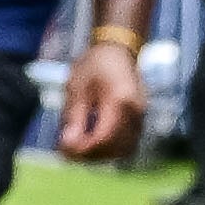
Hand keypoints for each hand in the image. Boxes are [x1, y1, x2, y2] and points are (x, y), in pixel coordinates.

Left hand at [55, 32, 144, 163]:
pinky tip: (93, 143)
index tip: (64, 149)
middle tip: (67, 151)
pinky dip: (110, 149)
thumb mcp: (76, 87)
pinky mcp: (139, 120)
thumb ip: (73, 117)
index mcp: (120, 100)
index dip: (83, 148)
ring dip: (101, 155)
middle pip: (115, 147)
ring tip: (79, 149)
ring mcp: (140, 116)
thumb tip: (68, 143)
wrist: (118, 50)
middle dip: (90, 155)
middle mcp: (135, 111)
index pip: (104, 136)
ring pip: (123, 149)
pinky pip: (127, 143)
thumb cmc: (95, 64)